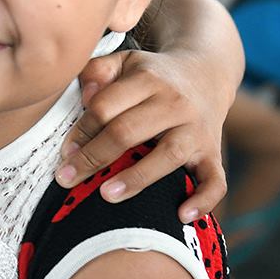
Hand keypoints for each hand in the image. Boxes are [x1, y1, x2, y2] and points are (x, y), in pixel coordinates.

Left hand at [56, 48, 228, 222]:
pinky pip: (215, 180)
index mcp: (148, 80)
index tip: (64, 153)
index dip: (81, 131)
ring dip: (136, 178)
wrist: (207, 73)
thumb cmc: (153, 75)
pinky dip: (203, 199)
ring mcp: (197, 130)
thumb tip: (84, 95)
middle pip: (128, 132)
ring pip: (168, 155)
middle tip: (67, 179)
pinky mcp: (213, 153)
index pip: (105, 107)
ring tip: (107, 195)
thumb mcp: (125, 62)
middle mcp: (175, 104)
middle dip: (93, 157)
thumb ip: (98, 71)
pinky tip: (181, 216)